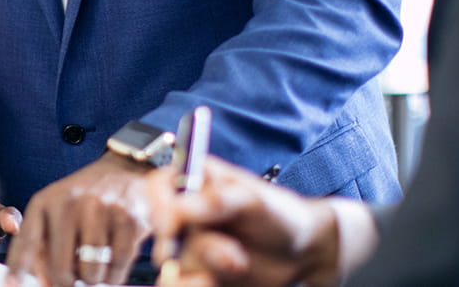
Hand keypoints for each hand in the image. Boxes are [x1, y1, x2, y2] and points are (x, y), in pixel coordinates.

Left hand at [5, 153, 151, 286]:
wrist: (124, 170)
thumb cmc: (85, 198)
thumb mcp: (56, 210)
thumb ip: (44, 244)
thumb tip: (47, 283)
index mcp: (46, 201)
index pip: (27, 241)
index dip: (18, 267)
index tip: (11, 286)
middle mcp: (71, 203)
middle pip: (61, 269)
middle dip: (66, 283)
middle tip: (73, 277)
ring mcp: (102, 211)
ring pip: (91, 274)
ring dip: (93, 278)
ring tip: (95, 262)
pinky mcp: (130, 221)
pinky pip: (117, 269)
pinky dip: (114, 274)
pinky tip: (112, 259)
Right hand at [146, 159, 341, 286]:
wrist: (302, 252)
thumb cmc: (280, 214)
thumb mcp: (253, 199)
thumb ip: (216, 200)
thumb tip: (177, 209)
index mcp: (193, 183)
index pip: (156, 187)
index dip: (157, 205)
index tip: (172, 226)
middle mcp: (185, 215)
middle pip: (164, 233)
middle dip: (198, 248)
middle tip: (232, 255)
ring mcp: (190, 246)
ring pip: (175, 264)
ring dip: (206, 269)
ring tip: (239, 264)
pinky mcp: (197, 274)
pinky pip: (181, 285)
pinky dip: (195, 286)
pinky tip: (215, 283)